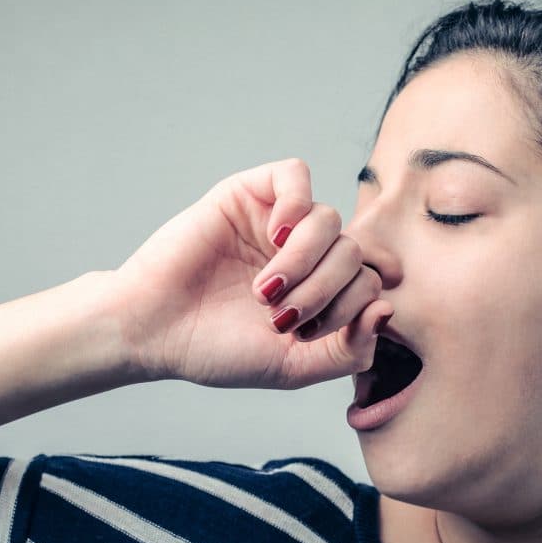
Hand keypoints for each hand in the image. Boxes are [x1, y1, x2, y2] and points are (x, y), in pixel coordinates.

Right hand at [113, 158, 391, 388]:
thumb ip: (349, 351)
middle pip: (354, 253)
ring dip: (305, 261)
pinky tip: (272, 235)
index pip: (372, 282)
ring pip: (329, 220)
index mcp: (321, 291)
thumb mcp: (294, 367)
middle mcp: (305, 254)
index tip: (307, 334)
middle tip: (280, 316)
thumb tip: (387, 308)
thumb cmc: (217, 350)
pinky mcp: (248, 194)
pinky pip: (295, 175)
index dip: (351, 308)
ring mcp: (277, 222)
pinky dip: (295, 203)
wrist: (154, 331)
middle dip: (325, 291)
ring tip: (264, 290)